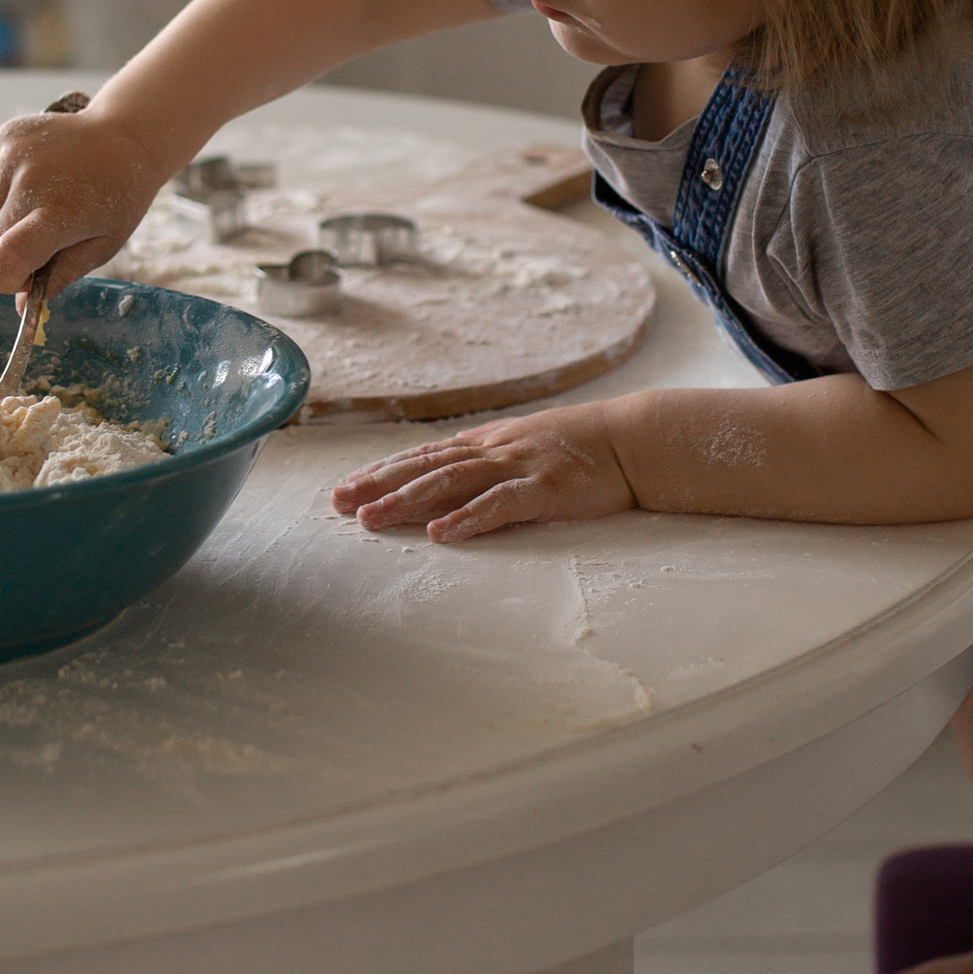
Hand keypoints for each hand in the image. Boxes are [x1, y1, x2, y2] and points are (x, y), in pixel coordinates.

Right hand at [0, 99, 167, 300]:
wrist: (125, 139)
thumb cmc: (116, 200)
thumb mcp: (102, 246)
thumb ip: (59, 276)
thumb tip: (20, 308)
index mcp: (60, 212)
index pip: (6, 259)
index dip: (7, 279)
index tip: (24, 277)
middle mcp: (31, 179)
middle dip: (15, 251)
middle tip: (49, 235)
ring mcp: (15, 153)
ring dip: (6, 221)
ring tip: (43, 203)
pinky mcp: (5, 137)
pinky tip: (29, 182)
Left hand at [331, 401, 640, 542]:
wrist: (634, 440)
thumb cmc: (581, 447)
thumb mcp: (525, 447)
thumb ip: (487, 461)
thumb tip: (448, 478)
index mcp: (487, 443)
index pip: (423, 455)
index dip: (382, 470)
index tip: (345, 487)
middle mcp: (494, 450)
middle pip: (425, 466)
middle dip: (379, 484)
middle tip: (338, 503)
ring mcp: (518, 466)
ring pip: (451, 482)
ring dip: (408, 501)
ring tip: (372, 519)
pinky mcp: (545, 488)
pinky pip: (500, 504)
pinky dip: (468, 518)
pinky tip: (442, 533)